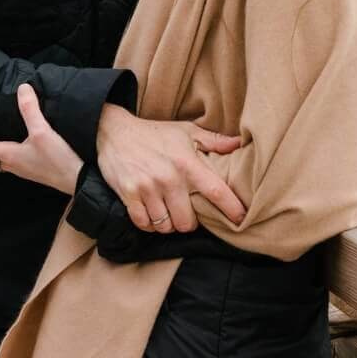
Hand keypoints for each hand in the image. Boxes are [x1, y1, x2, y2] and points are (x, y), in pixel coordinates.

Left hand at [0, 86, 82, 194]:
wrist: (76, 181)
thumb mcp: (44, 133)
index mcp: (8, 155)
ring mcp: (18, 168)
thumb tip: (22, 88)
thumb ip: (31, 111)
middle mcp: (9, 164)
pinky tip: (2, 150)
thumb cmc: (58, 160)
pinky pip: (1, 162)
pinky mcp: (28, 169)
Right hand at [96, 105, 247, 233]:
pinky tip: (152, 214)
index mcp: (188, 163)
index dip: (232, 209)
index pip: (216, 192)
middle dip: (190, 223)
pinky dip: (150, 224)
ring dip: (169, 225)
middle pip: (188, 222)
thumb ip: (214, 140)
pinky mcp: (129, 195)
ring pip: (166, 226)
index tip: (241, 220)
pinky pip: (145, 224)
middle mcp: (170, 178)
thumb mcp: (186, 131)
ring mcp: (148, 188)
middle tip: (187, 214)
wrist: (115, 131)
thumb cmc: (155, 133)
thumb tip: (239, 144)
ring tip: (169, 213)